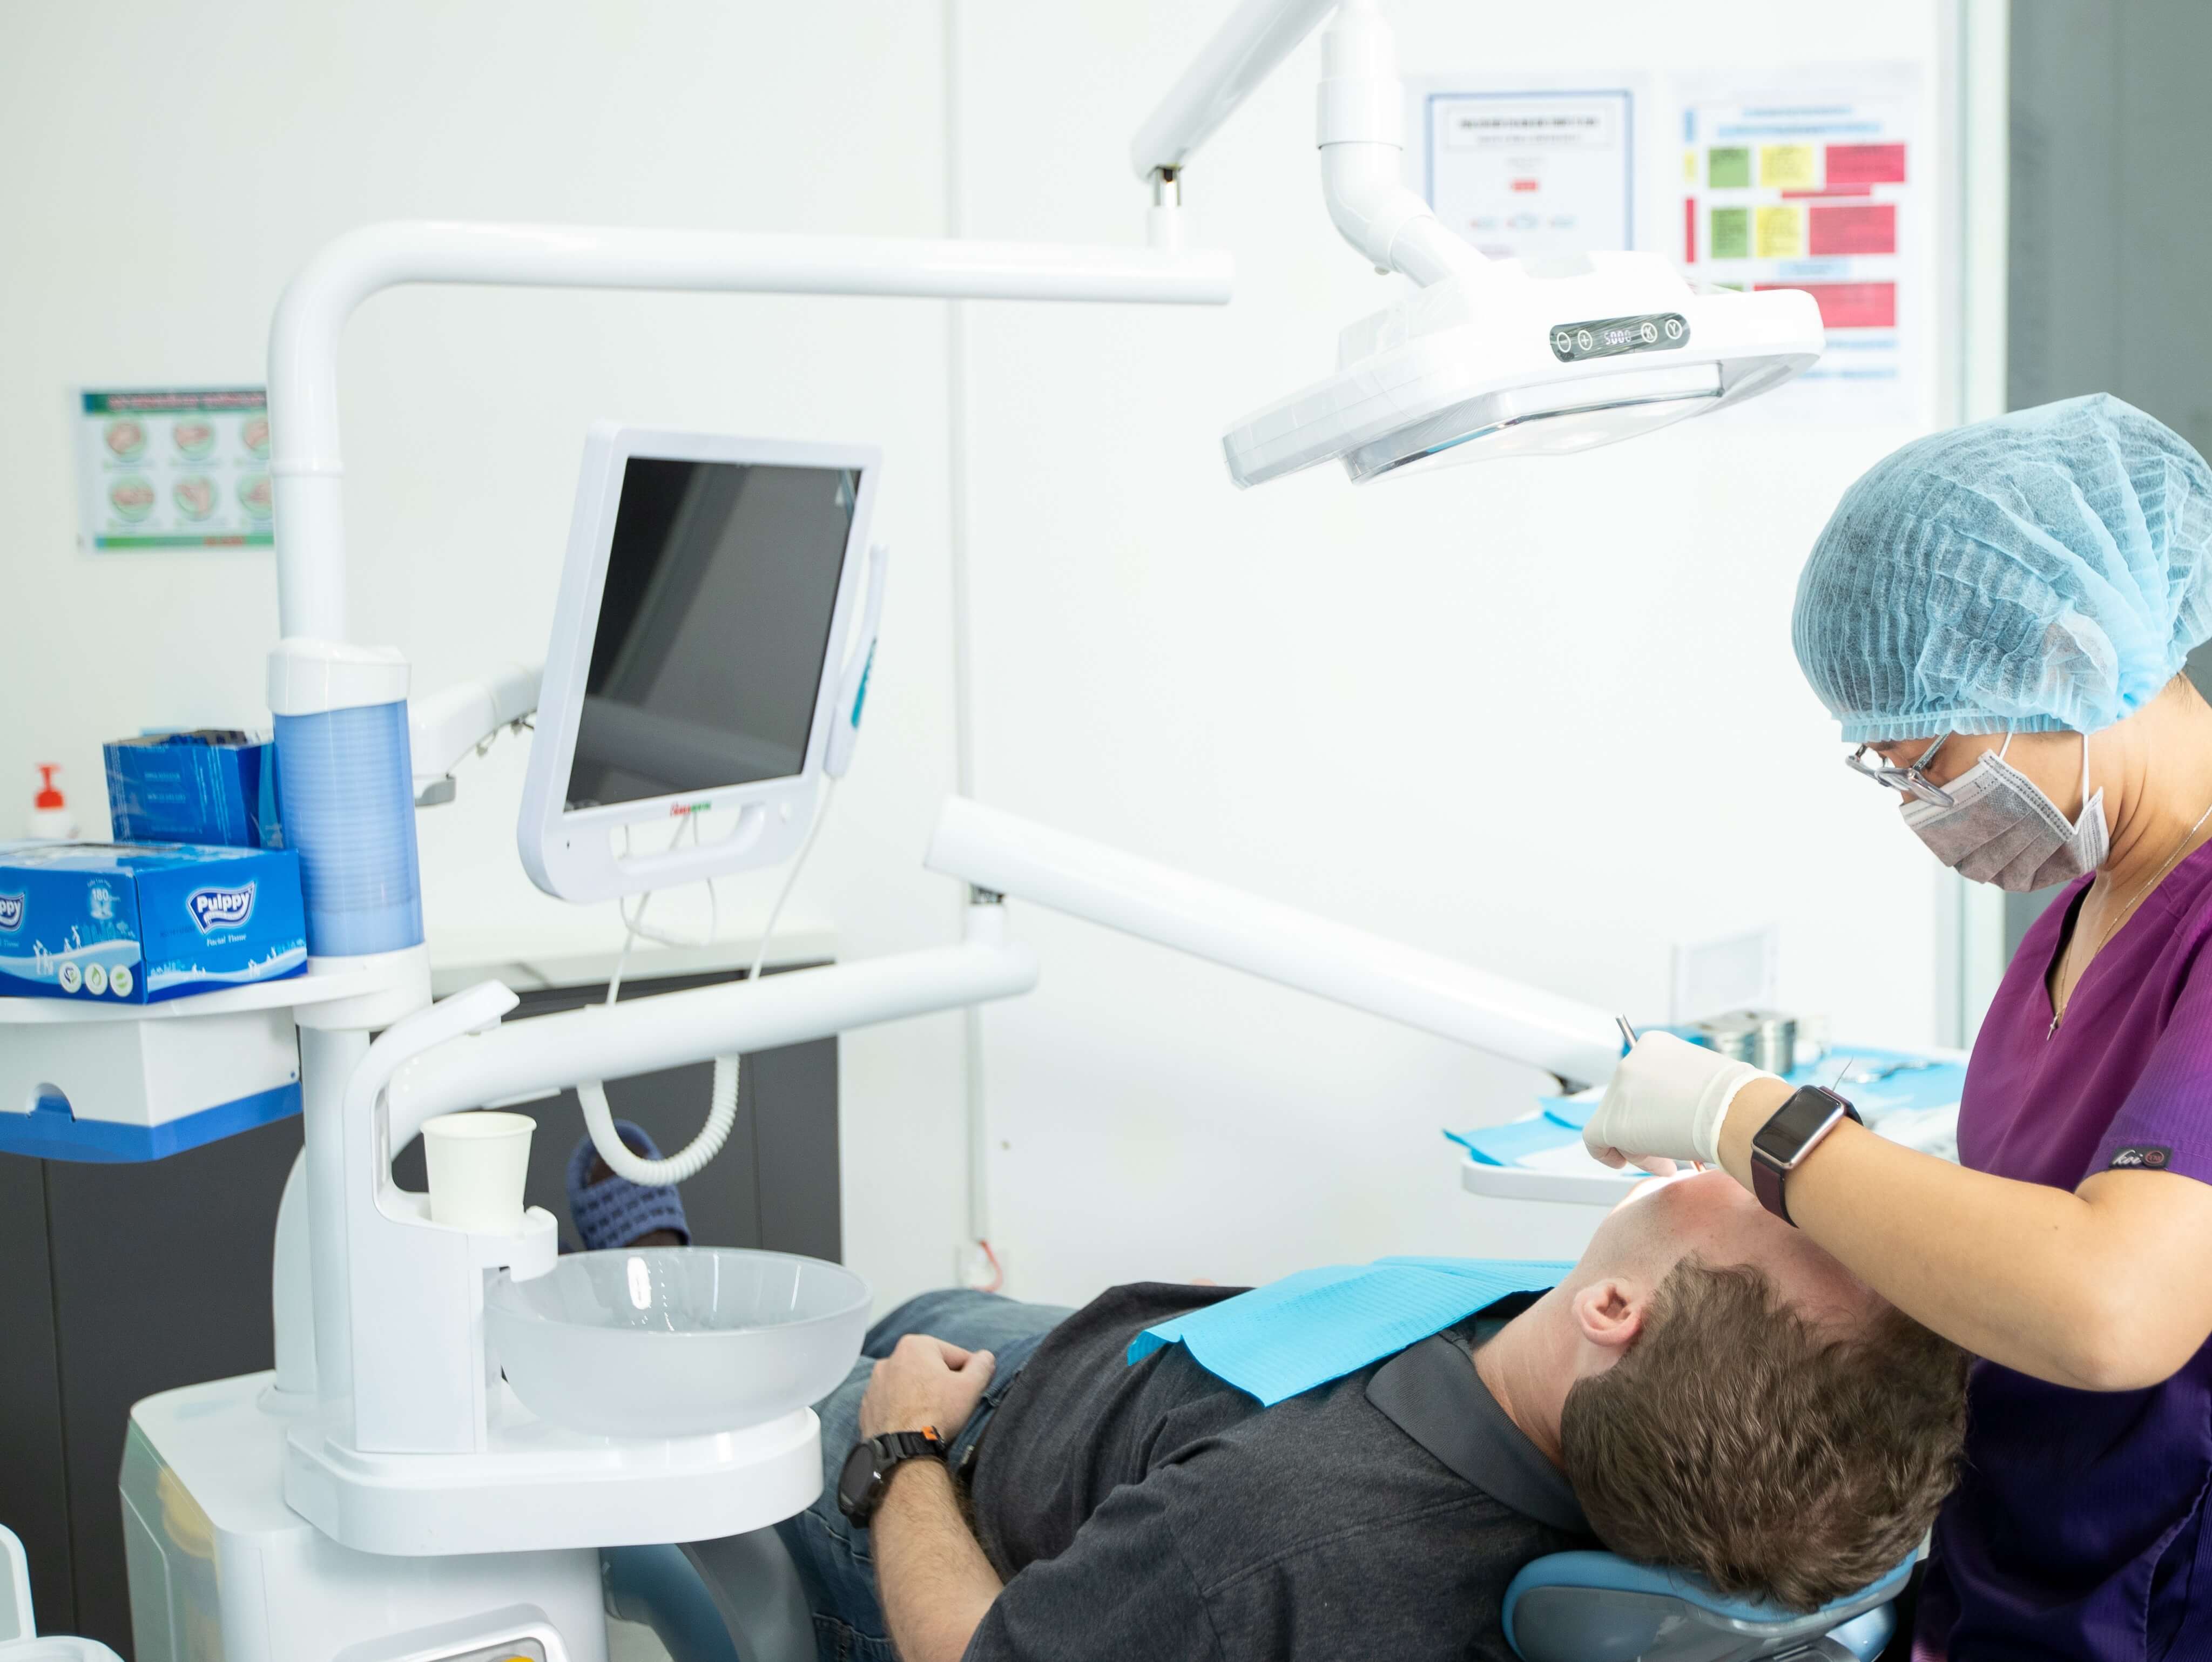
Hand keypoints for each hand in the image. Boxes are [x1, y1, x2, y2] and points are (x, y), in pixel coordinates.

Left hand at [860, 1334, 995, 1439]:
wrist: (903, 1451)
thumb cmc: (937, 1413)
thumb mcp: (971, 1387)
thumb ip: (982, 1366)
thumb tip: (985, 1357)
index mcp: (915, 1345)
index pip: (954, 1355)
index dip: (968, 1373)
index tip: (970, 1391)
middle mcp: (889, 1359)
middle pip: (929, 1368)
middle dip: (942, 1383)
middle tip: (951, 1405)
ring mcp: (874, 1384)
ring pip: (910, 1385)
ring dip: (921, 1395)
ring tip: (932, 1416)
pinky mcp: (867, 1406)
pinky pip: (893, 1402)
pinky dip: (903, 1409)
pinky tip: (913, 1424)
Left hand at [1583, 1032, 1778, 1171]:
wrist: (1737, 1114)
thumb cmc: (1738, 1101)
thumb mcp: (1708, 1081)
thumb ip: (1682, 1089)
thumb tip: (1677, 1113)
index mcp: (1654, 1046)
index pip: (1642, 1082)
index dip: (1652, 1109)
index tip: (1669, 1127)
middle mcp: (1630, 1061)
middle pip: (1626, 1104)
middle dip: (1646, 1130)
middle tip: (1670, 1154)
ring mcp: (1618, 1090)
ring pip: (1616, 1124)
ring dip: (1639, 1147)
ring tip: (1668, 1164)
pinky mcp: (1610, 1121)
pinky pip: (1595, 1141)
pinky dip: (1608, 1155)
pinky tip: (1624, 1164)